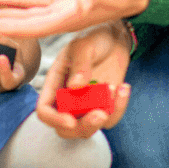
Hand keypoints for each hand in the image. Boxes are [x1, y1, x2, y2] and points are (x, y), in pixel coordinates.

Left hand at [0, 0, 154, 37]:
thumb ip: (101, 0)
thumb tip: (82, 3)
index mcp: (71, 19)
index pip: (32, 28)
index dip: (7, 30)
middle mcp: (64, 19)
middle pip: (23, 25)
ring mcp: (64, 10)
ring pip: (26, 15)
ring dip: (3, 16)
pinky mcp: (67, 0)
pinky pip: (37, 3)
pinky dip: (19, 1)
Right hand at [34, 22, 131, 138]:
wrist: (115, 39)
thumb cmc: (94, 39)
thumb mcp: (84, 46)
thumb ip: (80, 64)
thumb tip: (74, 87)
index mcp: (54, 84)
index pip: (44, 110)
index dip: (54, 119)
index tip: (71, 120)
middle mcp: (67, 99)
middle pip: (65, 129)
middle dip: (82, 127)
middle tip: (100, 114)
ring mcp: (86, 106)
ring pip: (88, 129)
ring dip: (104, 118)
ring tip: (116, 89)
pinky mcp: (104, 107)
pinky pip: (110, 119)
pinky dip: (118, 108)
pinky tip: (124, 87)